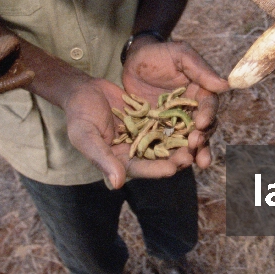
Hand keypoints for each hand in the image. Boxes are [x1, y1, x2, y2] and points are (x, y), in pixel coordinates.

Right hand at [63, 76, 195, 188]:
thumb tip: (118, 183)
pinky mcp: (149, 119)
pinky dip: (177, 123)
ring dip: (179, 143)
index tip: (171, 169)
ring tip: (195, 141)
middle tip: (190, 157)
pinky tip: (192, 120)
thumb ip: (103, 159)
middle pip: (156, 158)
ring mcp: (142, 134)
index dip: (155, 170)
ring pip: (165, 141)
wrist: (83, 89)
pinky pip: (165, 123)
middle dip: (174, 159)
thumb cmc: (79, 114)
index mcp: (118, 160)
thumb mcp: (86, 136)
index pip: (139, 169)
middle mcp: (133, 150)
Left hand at [122, 38, 228, 168]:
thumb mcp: (180, 55)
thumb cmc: (159, 54)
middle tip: (195, 145)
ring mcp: (176, 122)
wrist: (133, 61)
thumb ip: (200, 69)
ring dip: (191, 152)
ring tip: (189, 162)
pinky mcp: (160, 129)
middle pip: (202, 128)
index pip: (208, 106)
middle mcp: (193, 110)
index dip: (207, 115)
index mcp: (201, 92)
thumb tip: (225, 84)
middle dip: (201, 139)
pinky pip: (166, 144)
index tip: (202, 123)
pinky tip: (169, 165)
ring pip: (188, 140)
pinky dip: (169, 154)